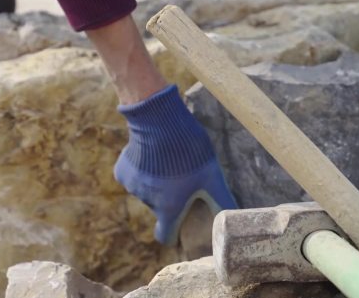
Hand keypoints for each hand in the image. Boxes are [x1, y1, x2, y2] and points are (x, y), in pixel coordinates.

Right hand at [113, 84, 237, 244]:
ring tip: (171, 163)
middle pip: (160, 209)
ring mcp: (132, 186)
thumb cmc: (190, 153)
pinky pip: (134, 176)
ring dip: (157, 182)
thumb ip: (222, 200)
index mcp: (168, 209)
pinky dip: (143, 170)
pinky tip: (154, 155)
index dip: (173, 233)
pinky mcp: (122, 170)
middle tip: (184, 181)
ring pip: (147, 190)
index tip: (181, 226)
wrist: (160, 123)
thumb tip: (237, 215)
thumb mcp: (213, 177)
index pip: (165, 235)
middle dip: (170, 200)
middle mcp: (147, 202)